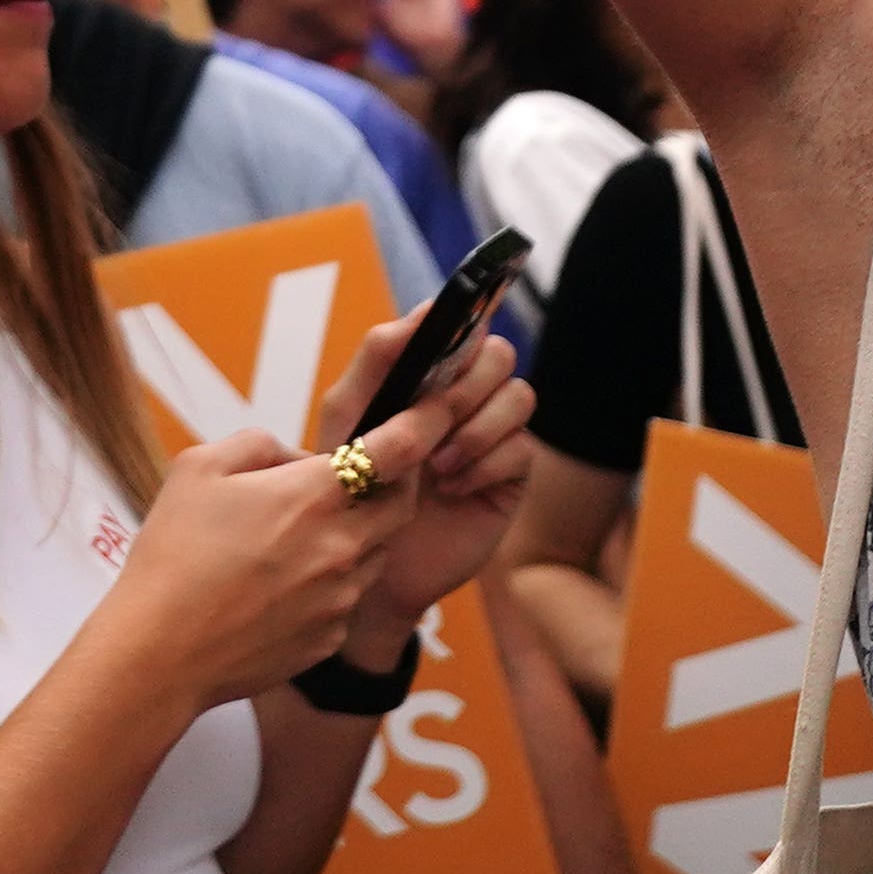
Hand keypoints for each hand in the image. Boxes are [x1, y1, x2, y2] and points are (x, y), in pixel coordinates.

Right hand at [101, 424, 404, 710]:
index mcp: (313, 497)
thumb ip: (260, 445)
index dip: (423, 425)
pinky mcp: (328, 638)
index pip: (397, 452)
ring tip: (295, 538)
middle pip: (402, 506)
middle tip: (366, 475)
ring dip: (354, 536)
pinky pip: (344, 600)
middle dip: (395, 484)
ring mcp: (340, 599)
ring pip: (373, 554)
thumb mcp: (199, 467)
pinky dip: (327, 585)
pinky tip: (277, 587)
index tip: (432, 412)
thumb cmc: (173, 556)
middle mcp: (341, 548)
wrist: (160, 652)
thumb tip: (297, 459)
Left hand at [311, 310, 539, 631]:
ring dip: (477, 427)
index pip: (463, 325)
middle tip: (434, 420)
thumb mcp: (349, 418)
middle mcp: (465, 398)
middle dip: (467, 383)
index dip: (463, 323)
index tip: (450, 335)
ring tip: (436, 464)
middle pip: (499, 353)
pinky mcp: (510, 476)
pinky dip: (484, 464)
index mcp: (427, 375)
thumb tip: (425, 311)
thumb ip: (380, 360)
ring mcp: (491, 435)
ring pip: (519, 395)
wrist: (369, 562)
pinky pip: (522, 448)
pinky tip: (452, 487)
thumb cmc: (352, 486)